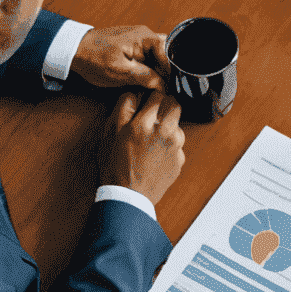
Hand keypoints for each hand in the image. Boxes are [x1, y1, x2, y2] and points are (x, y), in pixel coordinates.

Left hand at [71, 24, 168, 90]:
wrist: (73, 50)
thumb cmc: (94, 59)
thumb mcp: (120, 72)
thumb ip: (145, 77)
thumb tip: (163, 86)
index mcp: (146, 37)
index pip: (169, 57)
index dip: (170, 75)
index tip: (169, 90)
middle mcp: (146, 34)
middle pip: (167, 53)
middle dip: (166, 71)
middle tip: (163, 87)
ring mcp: (139, 38)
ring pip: (158, 54)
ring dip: (157, 69)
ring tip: (154, 84)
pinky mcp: (132, 44)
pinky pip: (148, 54)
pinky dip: (149, 66)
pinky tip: (145, 77)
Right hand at [100, 89, 184, 204]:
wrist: (127, 198)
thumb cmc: (115, 167)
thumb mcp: (110, 135)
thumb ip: (123, 109)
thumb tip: (133, 93)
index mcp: (144, 124)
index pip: (158, 95)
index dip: (152, 97)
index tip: (148, 102)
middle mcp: (164, 132)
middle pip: (175, 105)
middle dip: (166, 106)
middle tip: (155, 115)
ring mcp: (175, 147)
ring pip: (178, 125)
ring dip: (168, 127)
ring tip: (152, 140)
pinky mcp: (180, 160)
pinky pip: (178, 145)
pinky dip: (169, 146)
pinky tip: (156, 155)